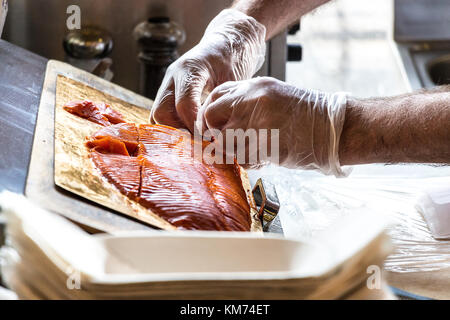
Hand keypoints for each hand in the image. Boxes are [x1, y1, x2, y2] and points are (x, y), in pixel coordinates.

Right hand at [150, 9, 265, 131]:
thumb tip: (214, 135)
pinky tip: (188, 137)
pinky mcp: (167, 93)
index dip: (194, 127)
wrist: (227, 43)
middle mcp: (173, 76)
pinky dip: (171, 129)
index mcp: (190, 68)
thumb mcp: (233, 79)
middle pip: (161, 113)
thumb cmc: (234, 60)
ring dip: (173, 133)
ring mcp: (167, 84)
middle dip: (179, 133)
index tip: (208, 140)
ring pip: (156, 116)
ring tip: (194, 143)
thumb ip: (221, 103)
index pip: (184, 105)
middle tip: (199, 145)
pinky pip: (160, 115)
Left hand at [197, 77, 348, 175]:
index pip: (215, 96)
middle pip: (210, 116)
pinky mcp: (263, 143)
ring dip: (232, 151)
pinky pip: (241, 158)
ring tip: (250, 151)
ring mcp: (256, 121)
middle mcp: (251, 100)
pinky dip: (248, 162)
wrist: (332, 127)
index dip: (210, 114)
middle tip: (224, 142)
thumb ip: (248, 104)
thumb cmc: (307, 115)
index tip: (214, 126)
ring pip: (224, 141)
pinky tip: (262, 157)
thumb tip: (224, 120)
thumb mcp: (274, 97)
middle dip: (214, 132)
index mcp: (254, 87)